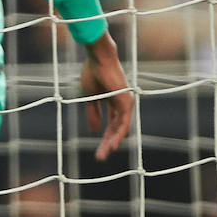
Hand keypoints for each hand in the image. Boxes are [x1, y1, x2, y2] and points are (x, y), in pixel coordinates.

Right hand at [80, 32, 132, 160]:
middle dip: (107, 143)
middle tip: (100, 157)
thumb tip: (93, 131)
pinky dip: (118, 134)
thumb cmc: (93, 73)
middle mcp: (122, 104)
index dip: (104, 137)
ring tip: (105, 153)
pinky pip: (123, 123)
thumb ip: (93, 113)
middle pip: (116, 129)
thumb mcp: (90, 97)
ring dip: (112, 142)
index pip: (111, 125)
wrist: (98, 58)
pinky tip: (112, 144)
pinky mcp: (126, 102)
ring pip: (121, 128)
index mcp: (113, 102)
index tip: (98, 150)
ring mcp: (125, 103)